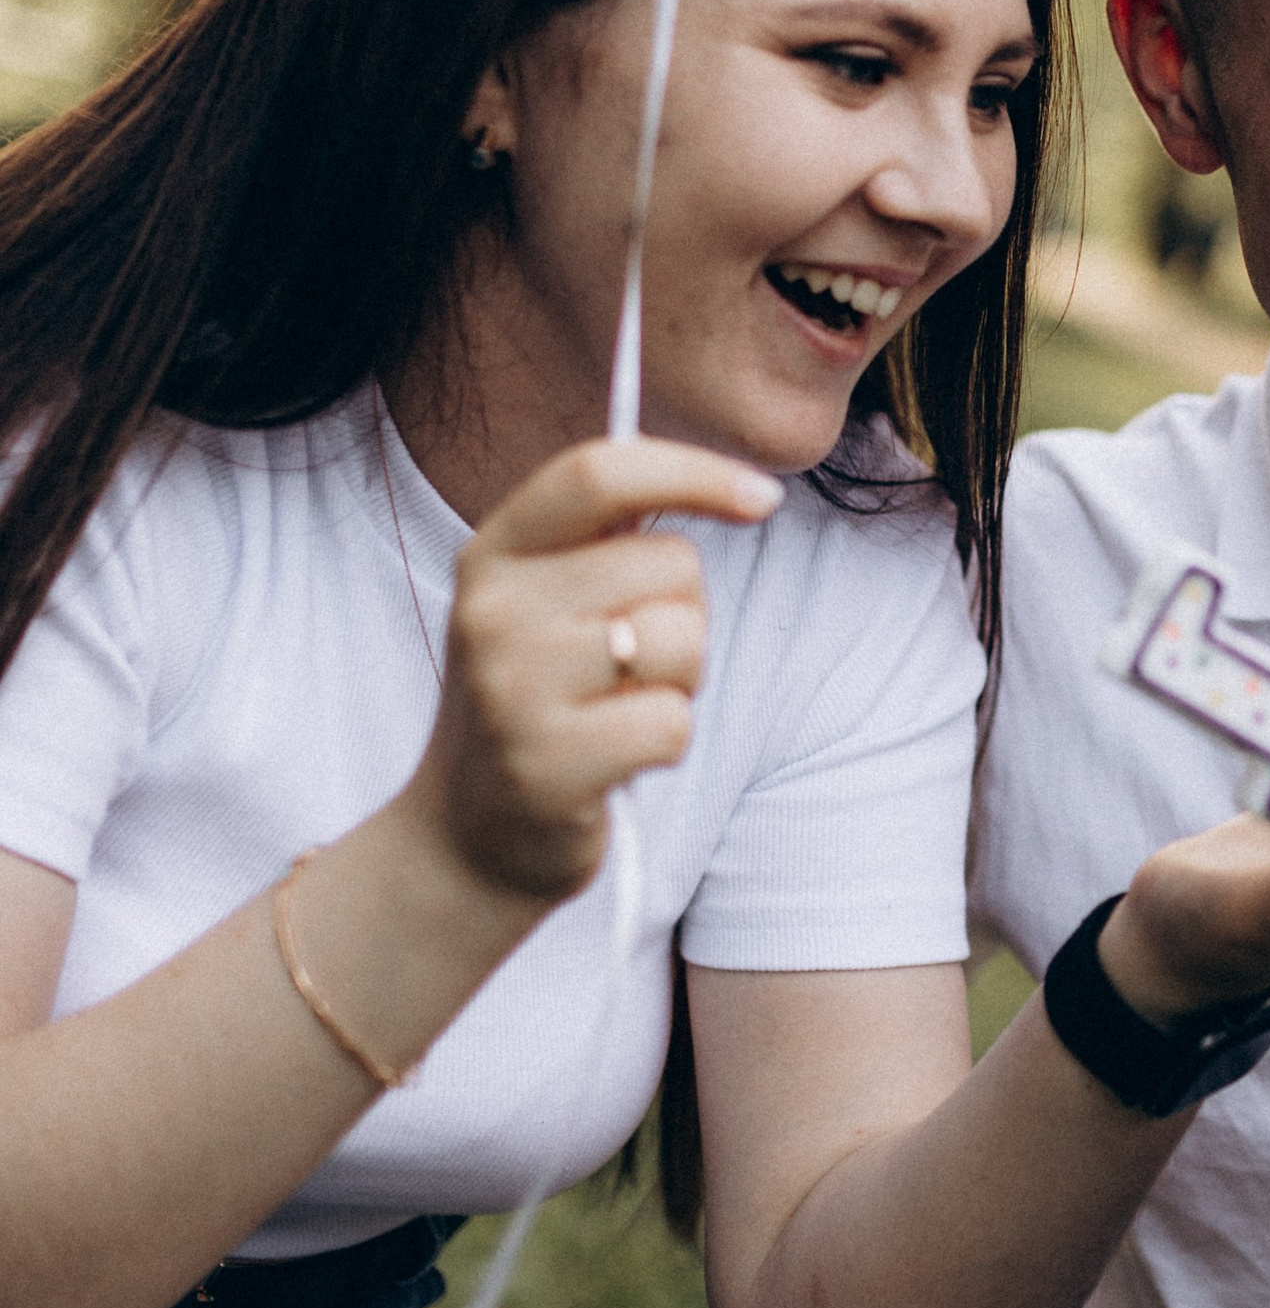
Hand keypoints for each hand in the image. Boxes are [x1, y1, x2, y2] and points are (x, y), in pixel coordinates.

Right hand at [405, 437, 779, 901]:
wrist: (468, 835)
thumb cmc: (540, 701)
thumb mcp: (547, 604)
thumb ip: (611, 541)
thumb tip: (736, 487)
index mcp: (493, 555)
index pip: (600, 473)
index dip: (694, 472)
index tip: (764, 497)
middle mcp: (493, 611)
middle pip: (670, 564)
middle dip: (685, 614)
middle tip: (631, 666)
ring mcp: (512, 688)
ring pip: (681, 641)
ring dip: (679, 683)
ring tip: (618, 710)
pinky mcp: (545, 764)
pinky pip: (672, 723)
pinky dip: (665, 742)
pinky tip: (615, 760)